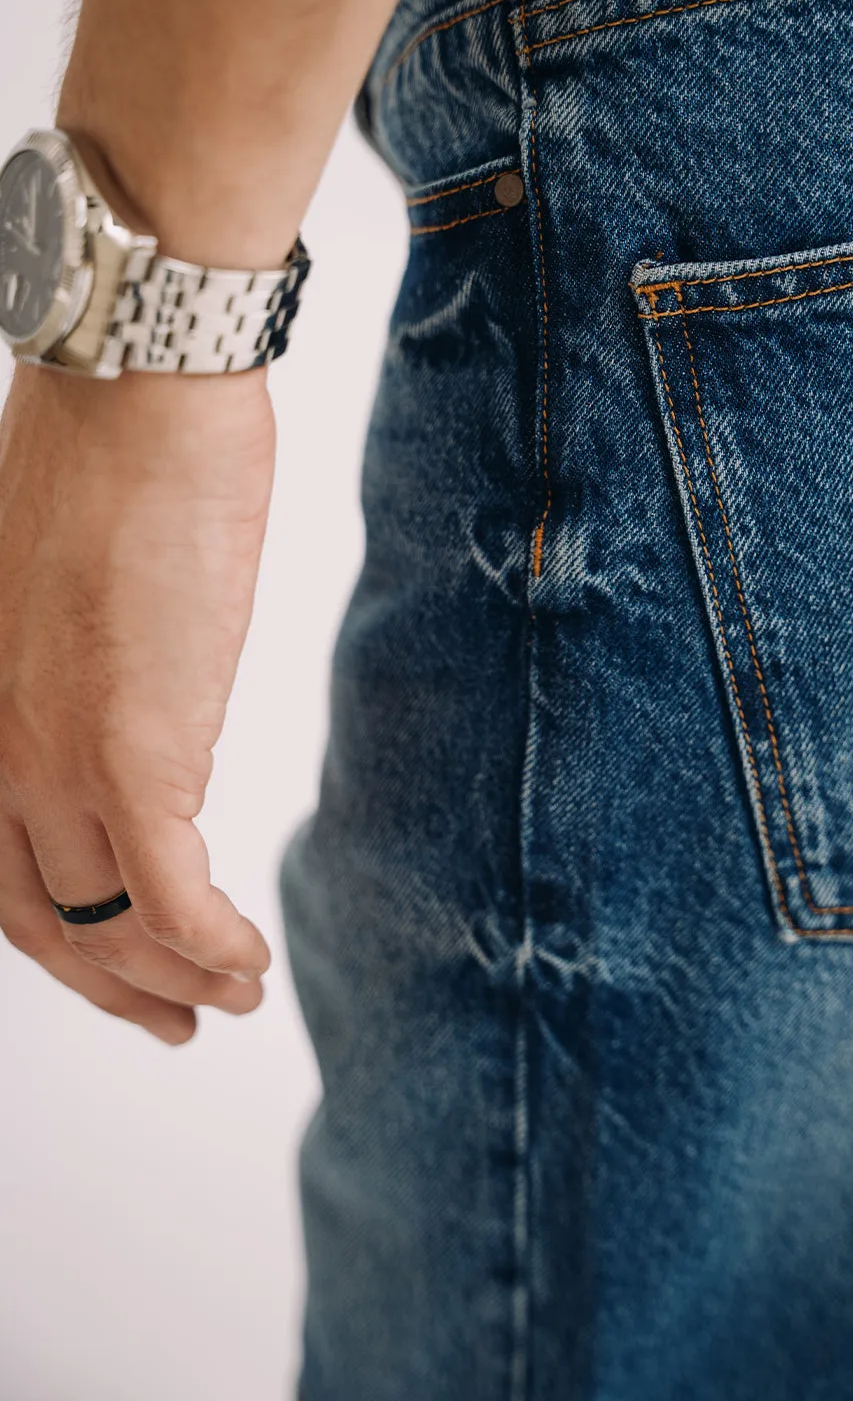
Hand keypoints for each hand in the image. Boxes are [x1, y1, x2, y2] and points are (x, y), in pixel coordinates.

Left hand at [0, 360, 274, 1042]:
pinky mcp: (132, 749)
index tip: (116, 965)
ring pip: (106, 918)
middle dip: (110, 985)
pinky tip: (249, 966)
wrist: (138, 393)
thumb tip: (129, 699)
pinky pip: (167, 893)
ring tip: (235, 999)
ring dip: (175, 979)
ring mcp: (54, 753)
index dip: (59, 937)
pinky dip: (210, 946)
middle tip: (172, 1021)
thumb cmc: (111, 457)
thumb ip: (75, 662)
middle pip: (40, 917)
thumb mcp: (59, 579)